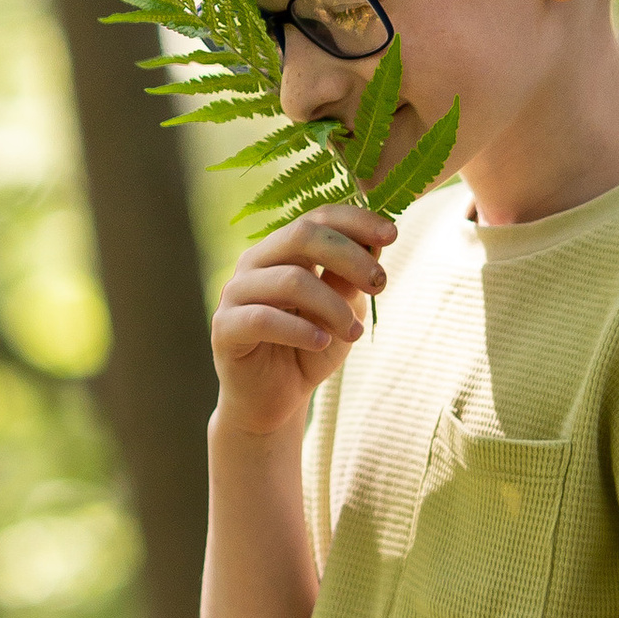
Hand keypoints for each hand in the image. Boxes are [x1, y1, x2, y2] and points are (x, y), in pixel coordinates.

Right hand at [209, 203, 394, 438]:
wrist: (276, 400)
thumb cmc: (310, 347)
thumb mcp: (342, 310)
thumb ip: (349, 278)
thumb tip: (376, 240)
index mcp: (282, 250)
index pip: (317, 217)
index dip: (356, 220)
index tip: (394, 234)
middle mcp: (255, 262)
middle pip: (302, 235)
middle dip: (350, 256)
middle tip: (380, 284)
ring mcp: (235, 292)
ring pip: (291, 280)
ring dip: (333, 306)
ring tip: (354, 333)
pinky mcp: (224, 327)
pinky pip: (264, 319)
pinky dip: (301, 330)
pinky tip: (322, 343)